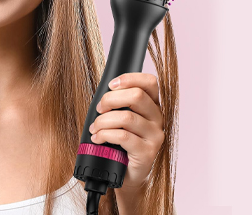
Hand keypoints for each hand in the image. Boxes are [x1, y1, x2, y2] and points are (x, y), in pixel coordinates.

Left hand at [88, 72, 164, 191]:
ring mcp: (155, 135)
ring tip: (94, 128)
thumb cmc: (120, 143)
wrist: (126, 173)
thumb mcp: (121, 119)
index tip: (110, 85)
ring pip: (127, 117)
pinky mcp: (148, 152)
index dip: (129, 78)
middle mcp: (158, 118)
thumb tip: (103, 93)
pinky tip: (98, 138)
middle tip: (99, 109)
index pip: (149, 82)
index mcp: (152, 105)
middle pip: (137, 96)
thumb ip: (118, 104)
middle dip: (110, 99)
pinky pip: (123, 136)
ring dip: (103, 121)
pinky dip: (105, 135)